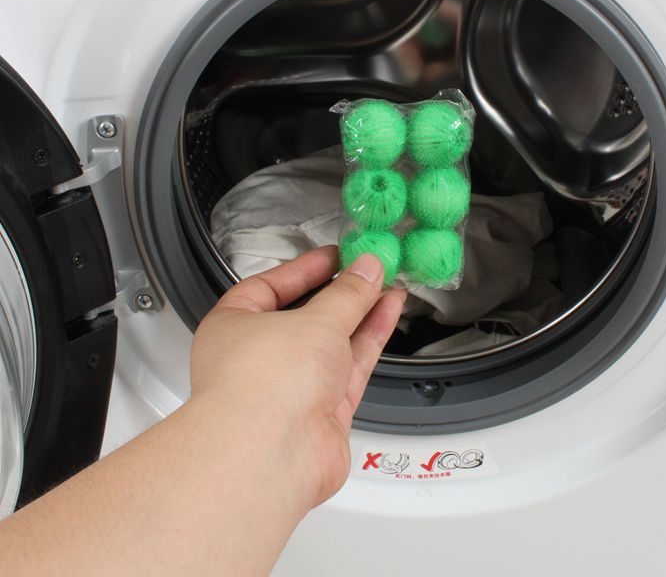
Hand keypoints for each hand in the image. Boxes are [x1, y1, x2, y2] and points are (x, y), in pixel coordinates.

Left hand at [189, 245, 404, 511]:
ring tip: (387, 286)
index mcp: (232, 327)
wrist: (270, 456)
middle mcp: (258, 359)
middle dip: (340, 293)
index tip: (335, 256)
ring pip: (331, 342)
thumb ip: (347, 293)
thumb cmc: (261, 386)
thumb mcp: (315, 320)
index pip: (269, 286)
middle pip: (305, 316)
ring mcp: (290, 388)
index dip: (304, 269)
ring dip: (361, 313)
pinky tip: (386, 314)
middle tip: (368, 270)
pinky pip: (348, 367)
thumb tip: (365, 271)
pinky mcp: (320, 414)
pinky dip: (369, 339)